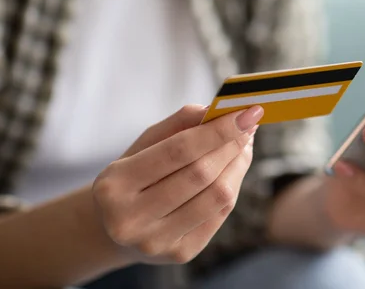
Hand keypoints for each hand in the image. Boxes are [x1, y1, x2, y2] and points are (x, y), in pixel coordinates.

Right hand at [92, 104, 262, 263]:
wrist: (115, 229)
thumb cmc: (133, 177)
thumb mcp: (143, 146)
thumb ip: (177, 124)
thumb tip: (217, 110)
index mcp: (115, 184)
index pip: (178, 151)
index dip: (218, 131)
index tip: (246, 113)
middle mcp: (131, 218)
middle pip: (201, 175)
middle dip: (231, 145)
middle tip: (249, 125)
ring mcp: (156, 242)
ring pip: (216, 197)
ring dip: (238, 165)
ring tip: (244, 145)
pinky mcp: (180, 254)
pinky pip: (219, 215)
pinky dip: (232, 186)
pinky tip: (234, 169)